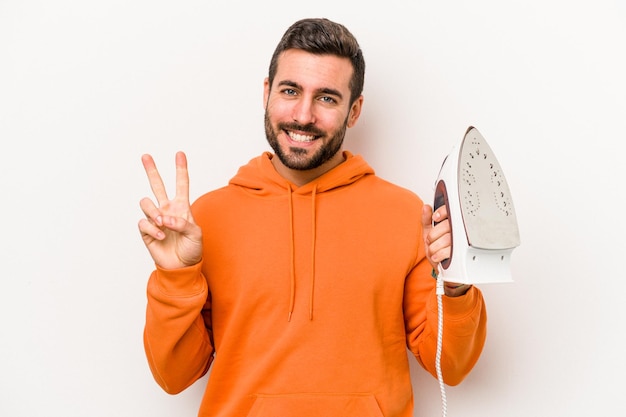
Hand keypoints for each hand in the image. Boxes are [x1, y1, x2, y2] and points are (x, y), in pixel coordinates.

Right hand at [138, 152, 202, 269]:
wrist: (181, 267)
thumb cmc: (192, 249)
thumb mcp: (196, 235)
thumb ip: (183, 223)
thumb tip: (165, 218)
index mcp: (181, 207)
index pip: (181, 184)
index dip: (181, 169)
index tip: (180, 154)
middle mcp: (167, 210)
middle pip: (157, 185)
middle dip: (151, 170)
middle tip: (146, 156)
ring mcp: (156, 219)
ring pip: (146, 203)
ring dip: (154, 212)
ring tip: (163, 223)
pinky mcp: (146, 231)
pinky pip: (144, 223)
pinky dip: (152, 229)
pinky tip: (161, 236)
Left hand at [421, 204, 470, 296]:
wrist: (444, 270)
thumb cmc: (438, 250)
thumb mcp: (428, 233)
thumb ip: (426, 221)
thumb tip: (425, 208)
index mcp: (452, 225)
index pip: (451, 211)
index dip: (442, 212)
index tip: (435, 218)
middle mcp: (459, 232)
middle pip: (447, 226)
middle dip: (433, 235)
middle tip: (430, 241)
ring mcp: (462, 243)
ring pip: (447, 239)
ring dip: (435, 246)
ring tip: (433, 251)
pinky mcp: (462, 255)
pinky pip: (449, 251)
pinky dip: (439, 254)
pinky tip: (436, 256)